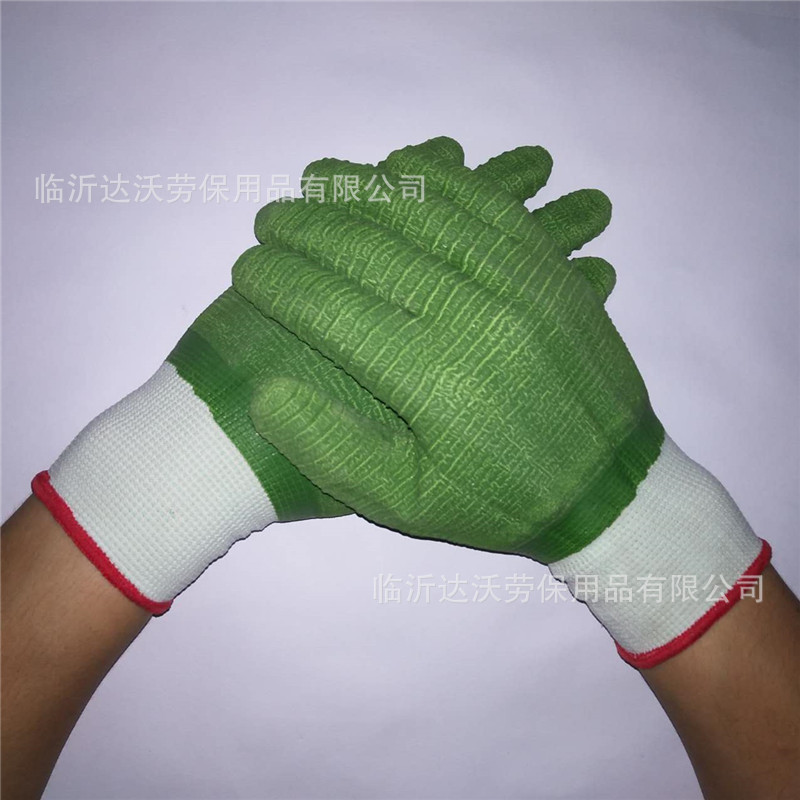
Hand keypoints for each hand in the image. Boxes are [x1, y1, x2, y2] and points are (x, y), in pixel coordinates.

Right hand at [32, 138, 608, 613]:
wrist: (607, 488)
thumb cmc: (498, 499)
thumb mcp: (406, 505)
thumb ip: (330, 451)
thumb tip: (264, 393)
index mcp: (430, 383)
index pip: (332, 310)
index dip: (280, 283)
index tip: (246, 267)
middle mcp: (474, 320)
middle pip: (374, 251)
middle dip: (309, 228)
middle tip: (271, 218)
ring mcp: (520, 286)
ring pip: (429, 213)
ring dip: (365, 188)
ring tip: (319, 179)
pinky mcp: (549, 270)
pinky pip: (490, 207)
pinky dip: (444, 179)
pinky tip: (407, 165)